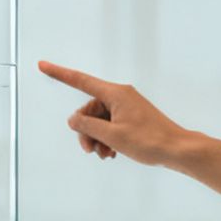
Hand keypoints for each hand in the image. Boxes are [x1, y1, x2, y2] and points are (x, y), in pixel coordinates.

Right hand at [38, 60, 193, 166]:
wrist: (177, 149)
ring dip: (97, 138)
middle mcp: (120, 95)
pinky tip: (111, 153)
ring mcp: (127, 106)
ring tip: (104, 155)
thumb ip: (87, 125)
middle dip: (85, 130)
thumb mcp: (112, 136)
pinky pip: (111, 124)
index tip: (43, 65)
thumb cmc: (149, 141)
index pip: (81, 81)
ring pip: (100, 120)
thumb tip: (73, 119)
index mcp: (115, 94)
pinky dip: (107, 138)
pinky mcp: (132, 117)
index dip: (60, 74)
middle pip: (89, 109)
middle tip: (89, 150)